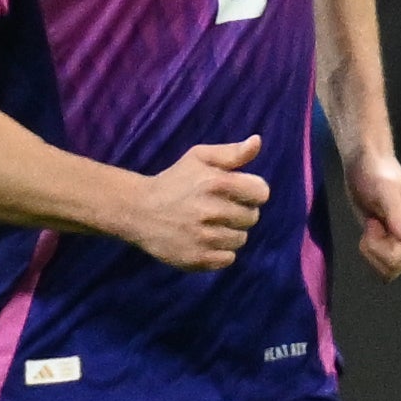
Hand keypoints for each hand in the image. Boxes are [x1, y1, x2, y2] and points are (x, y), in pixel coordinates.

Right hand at [122, 135, 267, 270]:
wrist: (138, 211)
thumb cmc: (175, 181)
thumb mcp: (200, 157)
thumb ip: (232, 152)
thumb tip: (257, 142)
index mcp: (216, 183)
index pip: (261, 193)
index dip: (252, 192)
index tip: (237, 193)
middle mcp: (212, 211)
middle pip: (252, 218)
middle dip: (240, 212)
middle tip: (219, 209)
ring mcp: (204, 238)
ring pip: (241, 239)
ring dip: (230, 232)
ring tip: (210, 225)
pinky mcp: (197, 259)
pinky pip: (228, 259)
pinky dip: (220, 252)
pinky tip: (205, 241)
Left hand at [345, 148, 400, 281]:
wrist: (366, 165)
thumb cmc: (374, 173)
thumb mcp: (383, 190)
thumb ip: (397, 213)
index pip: (396, 259)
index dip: (377, 244)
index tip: (374, 221)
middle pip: (392, 267)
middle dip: (373, 248)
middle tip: (372, 222)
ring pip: (387, 270)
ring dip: (372, 251)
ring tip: (372, 225)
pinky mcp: (395, 244)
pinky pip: (382, 266)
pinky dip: (371, 253)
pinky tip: (371, 232)